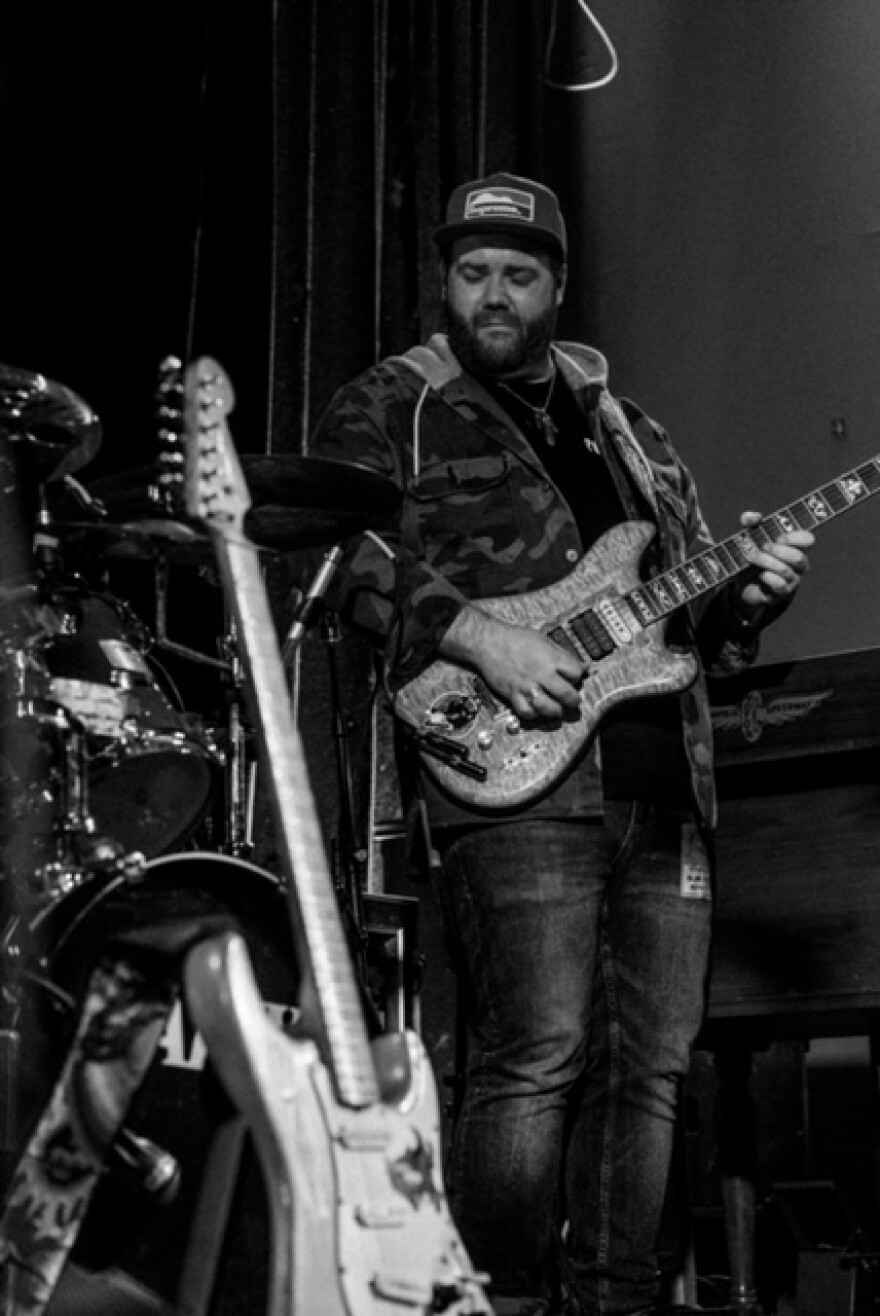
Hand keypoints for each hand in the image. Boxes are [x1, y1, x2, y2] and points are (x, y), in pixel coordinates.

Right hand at [439, 605, 583, 719]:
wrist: (488, 642)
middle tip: (572, 701)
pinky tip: (536, 709)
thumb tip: (580, 666)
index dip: (577, 677)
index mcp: (551, 658)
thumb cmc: (514, 638)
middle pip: (567, 695)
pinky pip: (527, 713)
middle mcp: (541, 673)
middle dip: (573, 701)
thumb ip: (562, 654)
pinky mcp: (513, 694)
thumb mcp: (543, 640)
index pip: (576, 673)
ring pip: (549, 708)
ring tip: (557, 709)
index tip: (574, 678)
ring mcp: (527, 686)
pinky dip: (533, 714)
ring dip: (556, 711)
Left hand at [736, 509, 813, 616]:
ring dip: (766, 562)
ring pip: (785, 570)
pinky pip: (780, 585)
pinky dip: (768, 577)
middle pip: (798, 557)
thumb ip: (750, 523)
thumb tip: (753, 516)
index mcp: (795, 548)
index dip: (794, 537)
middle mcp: (798, 565)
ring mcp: (792, 580)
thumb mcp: (749, 537)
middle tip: (762, 547)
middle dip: (777, 550)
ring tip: (751, 558)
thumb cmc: (753, 557)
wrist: (742, 585)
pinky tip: (760, 574)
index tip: (778, 537)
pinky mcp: (781, 594)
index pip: (808, 540)